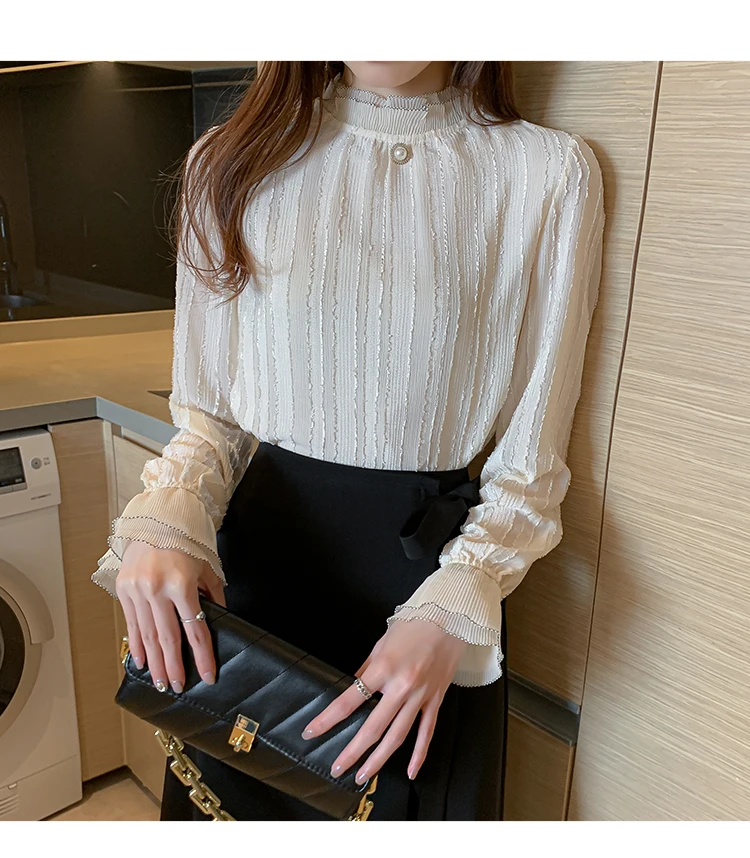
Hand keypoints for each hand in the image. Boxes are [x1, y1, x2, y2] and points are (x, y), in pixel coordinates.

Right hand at [115, 540, 226, 693]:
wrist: (157, 520)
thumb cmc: (186, 542)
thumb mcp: (207, 568)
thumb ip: (213, 595)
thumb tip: (220, 618)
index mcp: (181, 584)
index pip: (195, 630)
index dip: (202, 656)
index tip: (207, 675)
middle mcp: (157, 589)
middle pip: (168, 639)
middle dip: (174, 667)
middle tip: (178, 687)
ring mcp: (138, 590)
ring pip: (148, 636)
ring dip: (155, 663)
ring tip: (161, 682)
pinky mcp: (124, 589)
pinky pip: (132, 624)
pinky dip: (137, 645)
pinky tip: (142, 661)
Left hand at [300, 618, 467, 782]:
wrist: (450, 618)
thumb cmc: (413, 624)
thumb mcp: (382, 642)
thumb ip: (367, 668)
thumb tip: (354, 687)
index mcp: (384, 668)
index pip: (350, 700)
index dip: (329, 718)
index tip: (313, 731)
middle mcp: (402, 686)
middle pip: (373, 727)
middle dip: (353, 751)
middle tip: (337, 767)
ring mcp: (421, 695)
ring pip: (398, 736)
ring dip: (379, 759)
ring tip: (364, 775)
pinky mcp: (436, 699)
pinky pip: (426, 732)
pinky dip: (419, 754)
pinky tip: (410, 771)